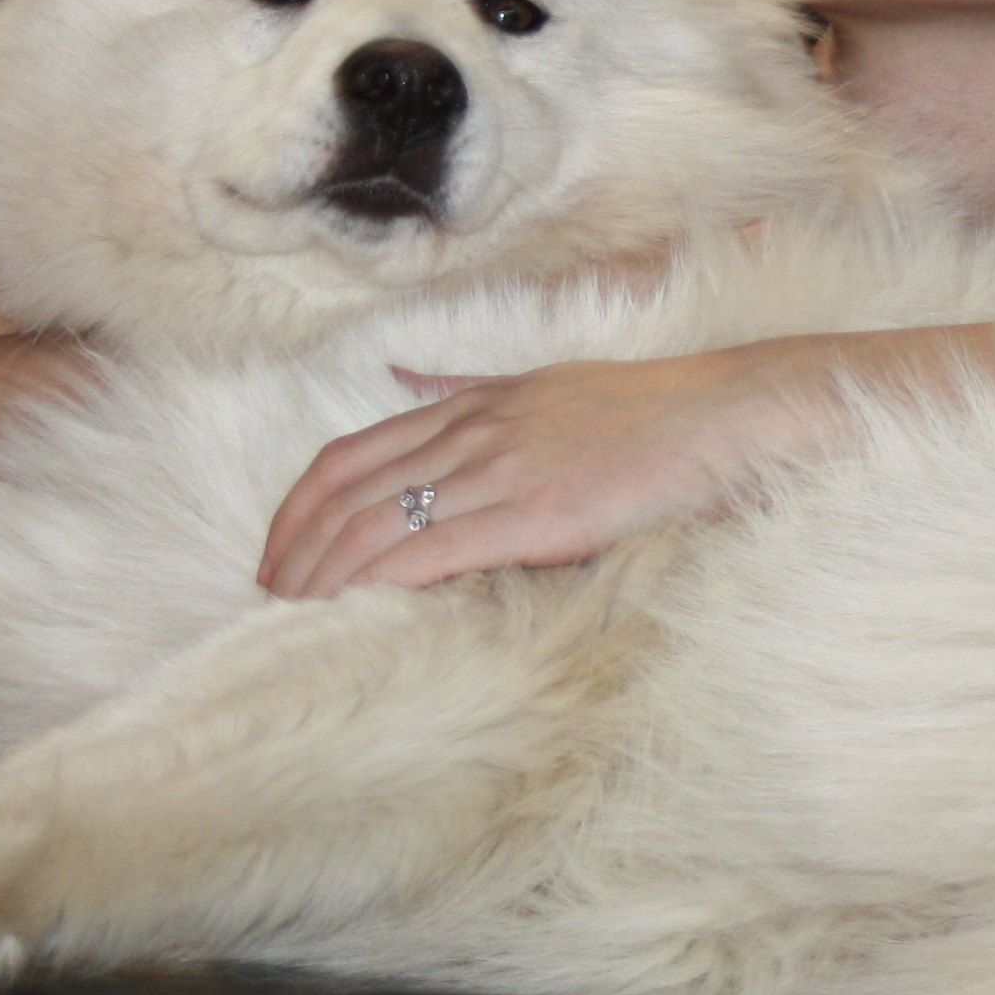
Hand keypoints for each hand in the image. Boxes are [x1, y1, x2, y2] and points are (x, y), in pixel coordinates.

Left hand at [257, 343, 831, 596]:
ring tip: (292, 616)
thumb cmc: (653, 411)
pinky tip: (350, 612)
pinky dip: (375, 582)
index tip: (278, 548)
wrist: (727, 415)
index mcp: (474, 407)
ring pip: (376, 523)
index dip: (300, 504)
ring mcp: (501, 472)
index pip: (351, 454)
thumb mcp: (544, 383)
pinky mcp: (534, 516)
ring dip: (322, 574)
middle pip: (346, 490)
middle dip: (295, 546)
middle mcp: (473, 434)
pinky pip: (430, 551)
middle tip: (267, 594)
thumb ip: (467, 389)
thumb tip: (404, 378)